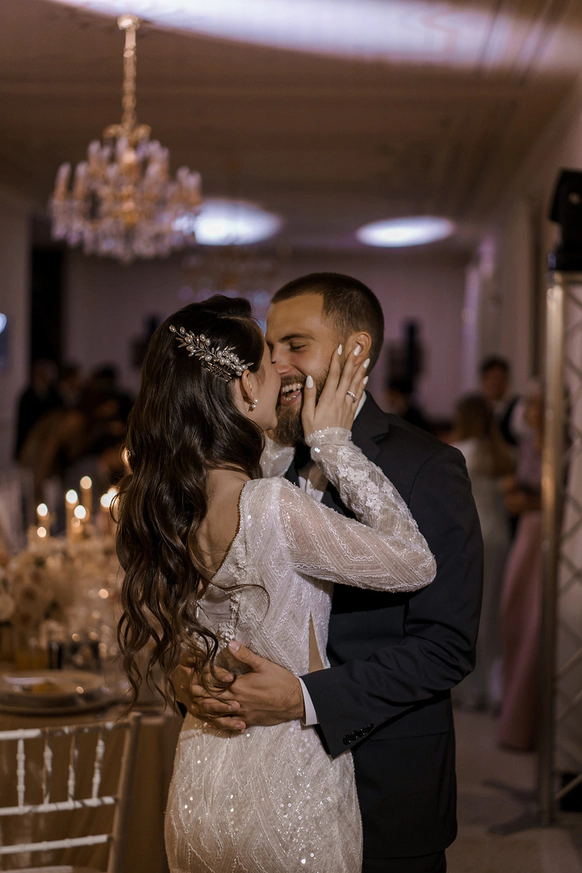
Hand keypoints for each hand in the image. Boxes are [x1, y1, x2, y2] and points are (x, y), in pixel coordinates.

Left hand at [174, 642, 304, 731]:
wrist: (295, 701)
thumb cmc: (280, 681)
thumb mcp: (263, 665)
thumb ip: (245, 655)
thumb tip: (230, 644)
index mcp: (239, 686)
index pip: (215, 682)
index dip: (202, 678)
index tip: (192, 673)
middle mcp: (237, 701)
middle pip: (213, 697)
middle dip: (199, 692)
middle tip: (187, 689)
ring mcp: (242, 712)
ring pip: (219, 711)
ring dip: (206, 707)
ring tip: (195, 704)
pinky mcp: (249, 720)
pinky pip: (230, 722)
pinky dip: (221, 721)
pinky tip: (215, 720)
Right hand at [302, 339, 367, 437]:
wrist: (330, 448)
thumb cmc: (315, 431)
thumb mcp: (307, 415)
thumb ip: (309, 395)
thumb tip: (309, 378)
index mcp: (328, 398)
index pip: (333, 375)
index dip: (336, 360)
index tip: (339, 348)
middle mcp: (340, 399)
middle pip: (347, 376)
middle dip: (352, 360)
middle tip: (357, 347)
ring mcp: (348, 405)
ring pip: (355, 384)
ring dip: (360, 370)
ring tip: (366, 358)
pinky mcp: (352, 411)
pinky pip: (359, 395)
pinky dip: (362, 384)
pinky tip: (365, 377)